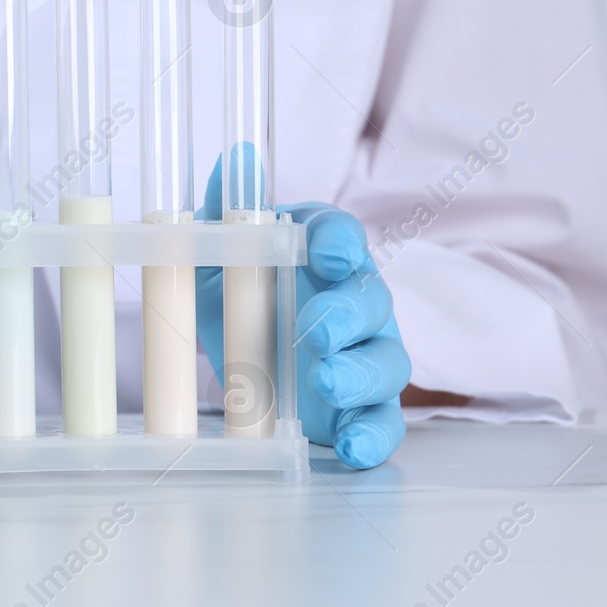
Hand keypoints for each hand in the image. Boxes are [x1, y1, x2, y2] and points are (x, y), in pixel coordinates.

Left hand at [196, 157, 409, 468]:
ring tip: (326, 382)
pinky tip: (351, 446)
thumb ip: (224, 212)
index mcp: (321, 253)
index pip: (340, 234)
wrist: (244, 357)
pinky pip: (384, 423)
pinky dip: (374, 435)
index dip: (338, 240)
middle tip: (314, 328)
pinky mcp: (364, 409)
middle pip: (373, 300)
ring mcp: (367, 356)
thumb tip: (233, 160)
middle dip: (348, 314)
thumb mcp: (218, 256)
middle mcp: (356, 301)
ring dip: (361, 372)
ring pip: (388, 363)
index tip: (327, 250)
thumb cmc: (240, 293)